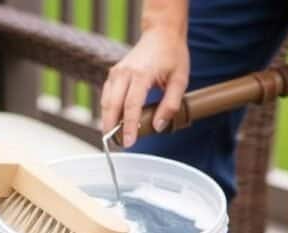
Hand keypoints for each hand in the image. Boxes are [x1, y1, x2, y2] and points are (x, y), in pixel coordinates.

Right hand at [101, 27, 188, 147]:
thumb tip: (158, 126)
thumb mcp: (180, 80)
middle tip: (117, 145)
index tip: (129, 143)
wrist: (161, 33)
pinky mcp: (114, 73)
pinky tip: (112, 121)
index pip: (131, 106)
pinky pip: (107, 95)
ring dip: (107, 120)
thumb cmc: (173, 55)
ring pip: (106, 101)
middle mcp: (124, 72)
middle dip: (112, 127)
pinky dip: (108, 109)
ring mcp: (116, 72)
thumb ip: (170, 105)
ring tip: (113, 137)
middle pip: (113, 105)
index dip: (129, 127)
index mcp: (141, 74)